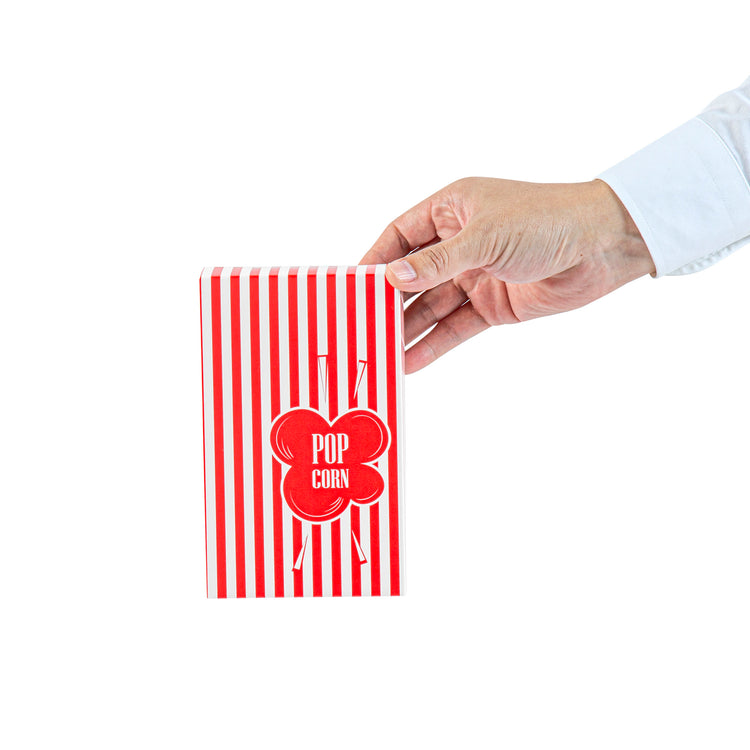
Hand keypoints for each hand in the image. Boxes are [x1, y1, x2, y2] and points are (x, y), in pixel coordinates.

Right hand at [360, 177, 654, 372]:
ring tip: (380, 355)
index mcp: (451, 210)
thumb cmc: (548, 220)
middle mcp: (458, 243)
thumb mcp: (485, 237)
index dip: (375, 261)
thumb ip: (437, 262)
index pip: (399, 236)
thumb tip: (391, 279)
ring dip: (407, 330)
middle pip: (412, 277)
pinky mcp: (492, 305)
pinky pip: (455, 326)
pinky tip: (412, 361)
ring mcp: (474, 275)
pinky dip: (435, 344)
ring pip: (431, 306)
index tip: (351, 289)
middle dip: (388, 304)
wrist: (605, 246)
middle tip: (361, 330)